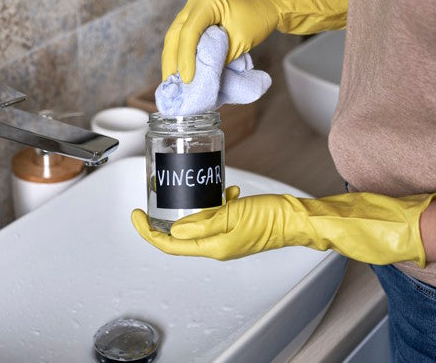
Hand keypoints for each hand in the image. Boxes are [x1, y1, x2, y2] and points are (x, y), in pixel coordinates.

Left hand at [132, 185, 435, 265]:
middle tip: (151, 201)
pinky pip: (215, 216)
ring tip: (188, 190)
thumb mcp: (232, 214)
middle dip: (163, 219)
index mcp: (213, 246)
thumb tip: (175, 228)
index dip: (148, 231)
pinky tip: (225, 191)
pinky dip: (215, 203)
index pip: (170, 243)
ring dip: (191, 208)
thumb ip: (203, 220)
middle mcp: (217, 246)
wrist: (299, 218)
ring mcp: (226, 238)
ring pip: (196, 223)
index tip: (136, 215)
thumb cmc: (272, 217)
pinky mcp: (236, 227)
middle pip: (179, 235)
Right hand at [161, 0, 350, 81]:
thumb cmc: (258, 21)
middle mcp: (195, 1)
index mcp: (208, 1)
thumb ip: (218, 57)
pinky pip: (181, 36)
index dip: (185, 58)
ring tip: (170, 80)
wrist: (267, 6)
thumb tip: (199, 76)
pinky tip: (177, 70)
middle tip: (170, 83)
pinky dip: (179, 53)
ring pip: (174, 36)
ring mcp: (192, 7)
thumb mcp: (239, 42)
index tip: (187, 79)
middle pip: (175, 34)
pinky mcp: (194, 16)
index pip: (189, 32)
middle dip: (171, 61)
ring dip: (172, 59)